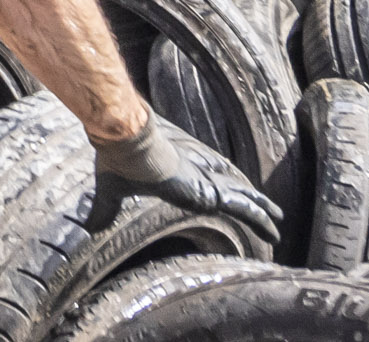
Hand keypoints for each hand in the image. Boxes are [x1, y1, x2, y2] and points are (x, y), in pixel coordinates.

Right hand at [90, 115, 278, 242]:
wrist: (126, 139)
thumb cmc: (118, 160)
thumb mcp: (110, 191)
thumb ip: (105, 211)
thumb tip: (90, 228)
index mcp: (176, 172)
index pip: (204, 177)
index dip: (218, 183)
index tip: (227, 190)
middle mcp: (196, 173)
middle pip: (229, 185)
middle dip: (248, 198)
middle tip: (267, 209)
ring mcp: (206, 181)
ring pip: (242, 197)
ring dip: (261, 209)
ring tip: (279, 219)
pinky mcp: (211, 191)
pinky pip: (243, 208)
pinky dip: (260, 218)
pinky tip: (274, 229)